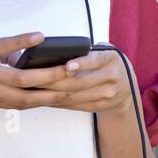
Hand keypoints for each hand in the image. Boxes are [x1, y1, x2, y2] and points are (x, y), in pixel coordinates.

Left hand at [11, 48, 133, 115]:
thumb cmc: (106, 62)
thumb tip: (52, 52)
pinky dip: (56, 102)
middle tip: (32, 78)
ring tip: (31, 89)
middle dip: (53, 81)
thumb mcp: (102, 52)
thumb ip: (85, 52)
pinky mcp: (100, 106)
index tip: (67, 65)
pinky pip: (74, 105)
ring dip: (50, 93)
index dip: (81, 63)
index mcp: (110, 59)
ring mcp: (107, 94)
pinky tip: (41, 98)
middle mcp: (112, 77)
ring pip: (74, 96)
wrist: (127, 85)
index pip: (95, 60)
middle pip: (79, 82)